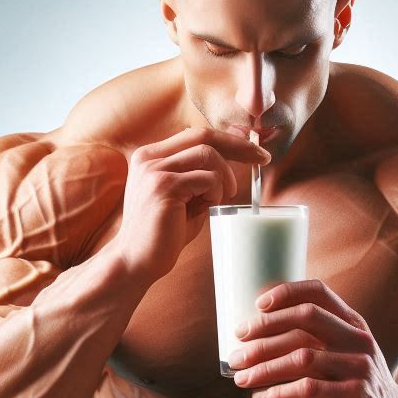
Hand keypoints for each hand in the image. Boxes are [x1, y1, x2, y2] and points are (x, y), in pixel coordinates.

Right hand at [116, 127, 269, 282]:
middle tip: (262, 159)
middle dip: (238, 146)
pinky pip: (206, 178)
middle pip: (203, 135)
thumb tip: (233, 164)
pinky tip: (210, 205)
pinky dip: (216, 191)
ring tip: (222, 198)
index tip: (253, 150)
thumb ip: (200, 179)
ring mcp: (154, 170)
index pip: (195, 135)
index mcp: (152, 157)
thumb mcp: (184, 199)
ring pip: (208, 154)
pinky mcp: (163, 187)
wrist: (136, 262)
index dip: (228, 140)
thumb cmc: (163, 235)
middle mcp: (149, 157)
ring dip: (225, 177)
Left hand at [229, 279, 397, 397]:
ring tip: (241, 378)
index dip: (286, 292)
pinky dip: (277, 394)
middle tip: (238, 347)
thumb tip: (256, 332)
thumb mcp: (340, 356)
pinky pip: (306, 390)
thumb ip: (313, 341)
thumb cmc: (350, 387)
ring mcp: (357, 368)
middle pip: (306, 319)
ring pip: (301, 357)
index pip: (319, 293)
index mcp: (352, 324)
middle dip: (265, 330)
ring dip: (264, 367)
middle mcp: (357, 340)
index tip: (257, 304)